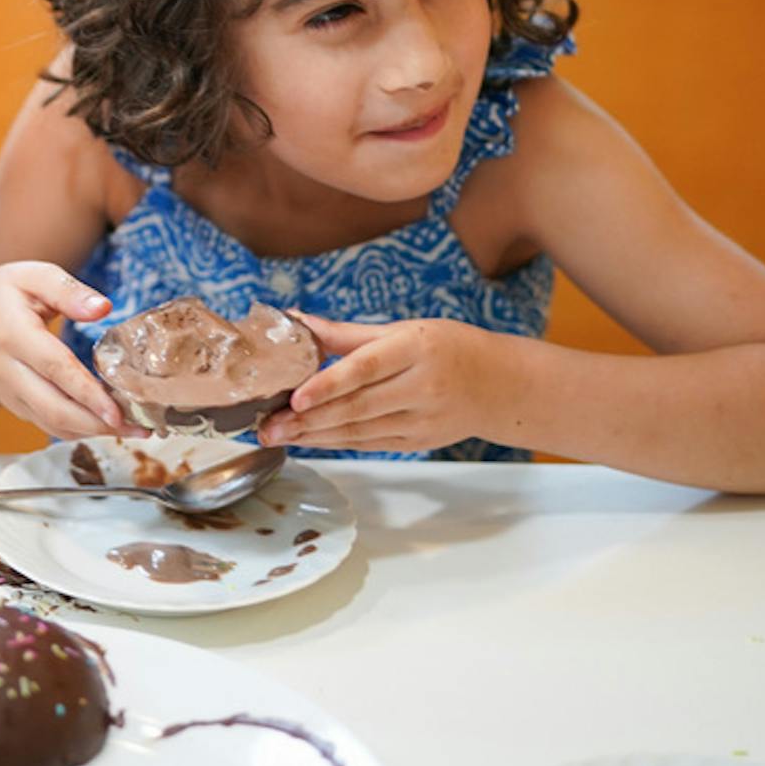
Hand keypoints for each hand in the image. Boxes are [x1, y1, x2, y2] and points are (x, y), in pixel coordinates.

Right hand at [0, 262, 138, 440]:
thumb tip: (103, 307)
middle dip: (98, 424)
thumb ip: (67, 290)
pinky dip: (80, 430)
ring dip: (94, 432)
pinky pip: (49, 425)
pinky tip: (109, 425)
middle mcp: (8, 370)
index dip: (86, 392)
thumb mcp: (31, 276)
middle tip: (140, 426)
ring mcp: (10, 394)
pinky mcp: (16, 406)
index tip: (118, 409)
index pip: (53, 368)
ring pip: (53, 424)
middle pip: (54, 408)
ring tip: (134, 428)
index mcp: (12, 333)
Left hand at [259, 314, 513, 453]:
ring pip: (359, 432)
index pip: (366, 369)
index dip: (329, 385)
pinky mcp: (418, 442)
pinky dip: (336, 443)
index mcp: (416, 349)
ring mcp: (421, 420)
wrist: (497, 385)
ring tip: (277, 435)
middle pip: (356, 407)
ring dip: (314, 436)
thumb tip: (297, 320)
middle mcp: (421, 387)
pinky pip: (370, 444)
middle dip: (307, 420)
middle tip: (267, 425)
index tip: (296, 397)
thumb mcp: (402, 330)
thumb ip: (346, 333)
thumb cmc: (445, 347)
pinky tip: (308, 440)